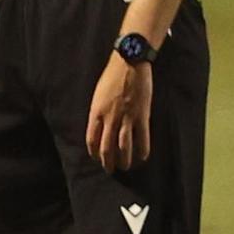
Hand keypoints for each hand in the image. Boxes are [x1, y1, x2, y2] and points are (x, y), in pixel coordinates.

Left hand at [85, 53, 153, 172]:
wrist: (129, 63)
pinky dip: (142, 150)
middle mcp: (109, 118)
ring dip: (124, 160)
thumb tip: (99, 127)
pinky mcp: (142, 115)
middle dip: (107, 162)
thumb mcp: (98, 95)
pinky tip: (142, 158)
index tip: (96, 158)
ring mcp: (126, 118)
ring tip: (125, 167)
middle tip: (110, 169)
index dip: (93, 153)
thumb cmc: (112, 77)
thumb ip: (98, 112)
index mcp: (96, 113)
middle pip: (106, 147)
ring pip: (124, 147)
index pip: (91, 140)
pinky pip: (142, 138)